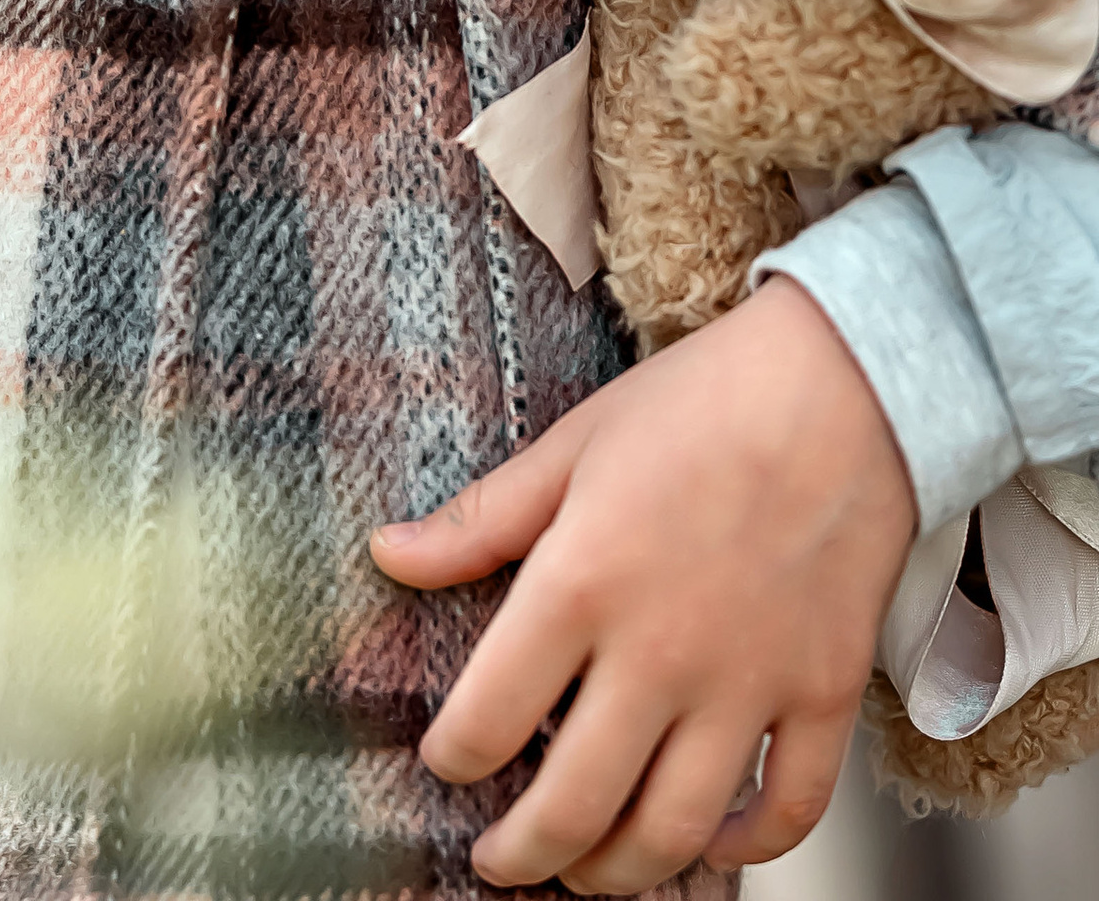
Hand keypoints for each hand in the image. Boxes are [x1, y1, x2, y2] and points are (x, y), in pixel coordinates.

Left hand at [370, 278, 916, 890]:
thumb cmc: (698, 404)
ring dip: (620, 871)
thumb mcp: (572, 445)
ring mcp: (749, 683)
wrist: (847, 384)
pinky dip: (750, 850)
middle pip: (577, 802)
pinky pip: (789, 811)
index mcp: (582, 582)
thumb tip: (388, 554)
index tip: (446, 762)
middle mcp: (661, 651)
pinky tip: (712, 844)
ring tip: (587, 874)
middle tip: (500, 862)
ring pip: (675, 830)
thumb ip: (482, 519)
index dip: (454, 757)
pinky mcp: (824, 696)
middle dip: (525, 853)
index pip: (490, 715)